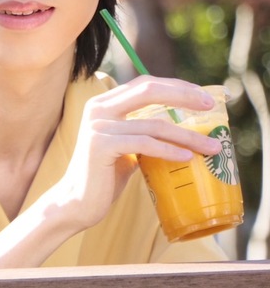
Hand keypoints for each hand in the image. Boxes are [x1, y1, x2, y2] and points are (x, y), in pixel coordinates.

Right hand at [55, 76, 219, 228]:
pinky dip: (169, 150)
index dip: (176, 86)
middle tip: (210, 106)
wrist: (76, 203)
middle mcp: (98, 108)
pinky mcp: (101, 146)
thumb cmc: (105, 177)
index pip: (145, 84)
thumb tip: (182, 128)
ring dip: (187, 136)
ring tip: (211, 147)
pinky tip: (187, 157)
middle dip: (184, 96)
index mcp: (103, 103)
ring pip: (153, 124)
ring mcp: (98, 126)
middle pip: (149, 90)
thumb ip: (144, 131)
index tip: (203, 97)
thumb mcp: (126, 146)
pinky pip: (144, 144)